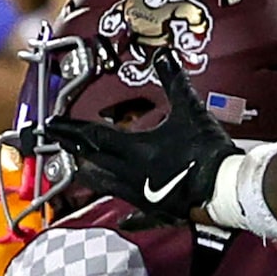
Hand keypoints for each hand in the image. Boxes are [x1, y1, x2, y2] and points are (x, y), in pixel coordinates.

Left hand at [45, 49, 239, 221]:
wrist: (225, 190)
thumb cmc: (206, 153)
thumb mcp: (190, 111)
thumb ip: (173, 82)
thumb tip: (163, 56)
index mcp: (133, 150)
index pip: (92, 136)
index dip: (69, 128)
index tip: (51, 125)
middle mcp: (130, 175)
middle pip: (93, 162)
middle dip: (74, 150)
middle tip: (59, 143)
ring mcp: (142, 198)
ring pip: (108, 186)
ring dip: (91, 176)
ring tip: (80, 169)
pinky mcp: (159, 213)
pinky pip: (138, 216)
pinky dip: (130, 217)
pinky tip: (124, 219)